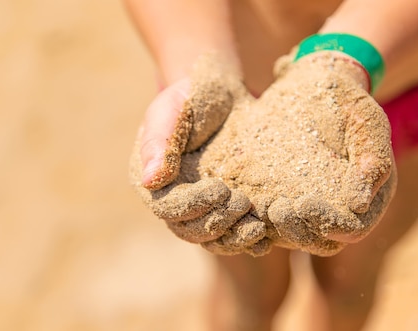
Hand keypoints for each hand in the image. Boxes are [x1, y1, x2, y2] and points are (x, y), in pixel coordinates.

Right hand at [130, 53, 267, 255]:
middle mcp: (173, 202)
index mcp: (154, 182)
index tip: (221, 188)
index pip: (169, 208)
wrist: (221, 93)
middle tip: (244, 204)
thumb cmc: (191, 96)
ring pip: (212, 239)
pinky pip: (233, 235)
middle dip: (218, 222)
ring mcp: (201, 209)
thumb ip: (158, 141)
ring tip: (258, 229)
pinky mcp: (226, 209)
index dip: (195, 205)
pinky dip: (248, 241)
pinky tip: (267, 238)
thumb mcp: (170, 110)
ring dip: (234, 239)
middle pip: (191, 231)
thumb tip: (150, 181)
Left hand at [189, 51, 396, 255]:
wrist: (312, 85)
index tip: (305, 204)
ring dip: (272, 230)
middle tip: (276, 209)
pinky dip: (251, 218)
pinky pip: (265, 219)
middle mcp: (336, 211)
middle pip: (318, 240)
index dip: (330, 224)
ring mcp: (305, 207)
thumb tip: (360, 204)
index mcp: (366, 200)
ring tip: (255, 208)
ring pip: (290, 235)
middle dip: (296, 231)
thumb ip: (372, 160)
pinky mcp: (277, 197)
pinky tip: (237, 203)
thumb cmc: (347, 102)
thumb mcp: (367, 122)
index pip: (352, 229)